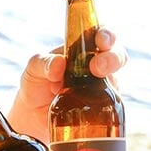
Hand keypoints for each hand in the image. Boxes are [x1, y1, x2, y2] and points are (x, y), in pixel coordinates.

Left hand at [7, 28, 126, 142]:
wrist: (33, 116)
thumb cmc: (35, 85)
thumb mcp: (33, 69)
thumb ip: (43, 63)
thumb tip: (59, 64)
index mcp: (81, 49)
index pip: (100, 35)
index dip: (106, 35)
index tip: (100, 41)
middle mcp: (95, 66)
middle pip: (117, 56)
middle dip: (113, 58)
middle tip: (97, 67)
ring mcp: (100, 87)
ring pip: (116, 80)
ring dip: (112, 80)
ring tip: (95, 86)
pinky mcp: (100, 108)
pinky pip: (110, 105)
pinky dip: (106, 105)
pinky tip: (93, 107)